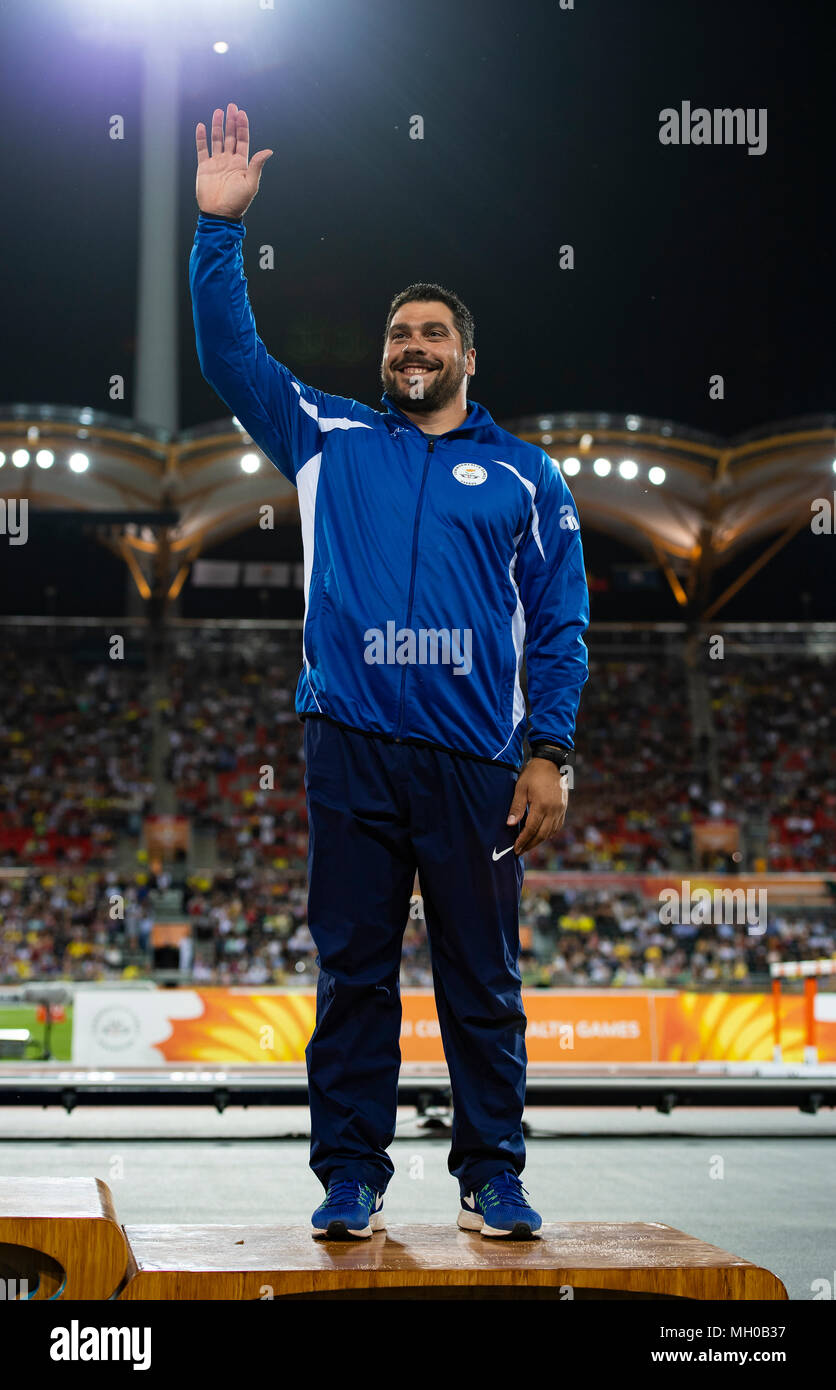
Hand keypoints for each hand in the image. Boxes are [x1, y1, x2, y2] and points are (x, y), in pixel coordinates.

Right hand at [195, 103, 272, 218]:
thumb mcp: (251, 183)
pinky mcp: (204, 167)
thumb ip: (257, 165)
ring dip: (217, 126)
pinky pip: (202, 149)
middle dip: (231, 121)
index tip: (241, 113)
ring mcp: (216, 163)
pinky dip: (201, 138)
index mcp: (241, 164)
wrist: (219, 214)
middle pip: (230, 136)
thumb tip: (268, 150)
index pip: (242, 140)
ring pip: (217, 140)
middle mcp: (229, 161)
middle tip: (231, 106)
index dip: (242, 126)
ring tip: (218, 112)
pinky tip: (201, 126)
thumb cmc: (237, 202)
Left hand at [506, 758, 568, 853]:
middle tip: (520, 851)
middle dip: (530, 844)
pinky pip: (557, 826)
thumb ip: (516, 807)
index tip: (516, 848)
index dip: (523, 840)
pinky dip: (548, 833)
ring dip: (539, 841)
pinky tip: (540, 835)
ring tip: (528, 845)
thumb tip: (510, 824)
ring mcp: (561, 809)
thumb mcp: (521, 788)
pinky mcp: (564, 808)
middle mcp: (554, 810)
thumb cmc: (533, 774)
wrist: (551, 762)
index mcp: (542, 805)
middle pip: (542, 834)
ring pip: (550, 832)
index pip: (531, 829)